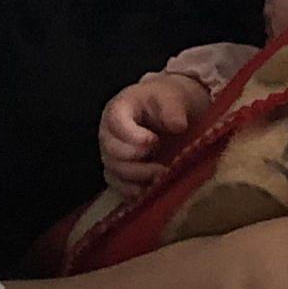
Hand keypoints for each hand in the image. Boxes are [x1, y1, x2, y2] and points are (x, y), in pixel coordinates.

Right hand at [97, 68, 218, 192]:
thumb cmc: (166, 101)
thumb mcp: (172, 97)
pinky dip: (133, 192)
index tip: (154, 141)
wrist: (168, 112)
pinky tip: (152, 190)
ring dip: (137, 179)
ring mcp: (111, 154)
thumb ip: (172, 108)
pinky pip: (117, 186)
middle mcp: (109, 133)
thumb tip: (178, 126)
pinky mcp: (118, 172)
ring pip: (114, 171)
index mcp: (118, 109)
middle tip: (161, 165)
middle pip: (111, 151)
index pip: (115, 122)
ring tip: (161, 178)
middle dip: (136, 161)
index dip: (133, 136)